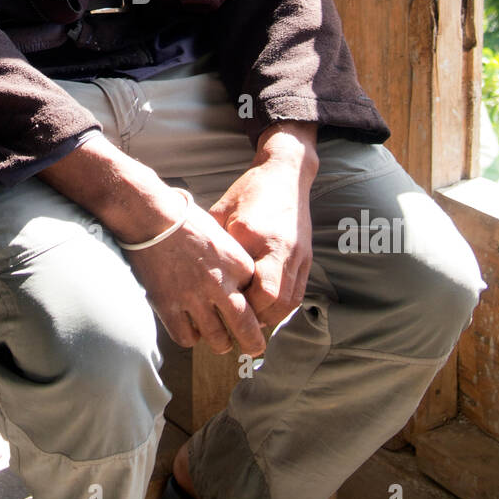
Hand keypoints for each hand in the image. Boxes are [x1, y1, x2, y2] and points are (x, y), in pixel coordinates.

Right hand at [126, 197, 267, 355]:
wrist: (151, 217)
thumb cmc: (185, 220)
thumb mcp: (222, 236)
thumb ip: (233, 262)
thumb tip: (238, 285)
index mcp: (237, 264)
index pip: (258, 298)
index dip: (258, 309)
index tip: (254, 313)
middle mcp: (219, 284)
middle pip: (245, 327)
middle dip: (252, 343)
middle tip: (253, 348)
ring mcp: (193, 297)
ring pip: (217, 338)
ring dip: (222, 344)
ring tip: (221, 343)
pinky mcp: (169, 305)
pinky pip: (186, 337)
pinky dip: (191, 338)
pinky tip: (191, 331)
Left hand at [210, 123, 317, 329]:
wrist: (284, 174)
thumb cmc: (248, 192)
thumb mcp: (222, 212)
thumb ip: (213, 242)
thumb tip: (192, 268)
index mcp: (252, 234)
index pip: (248, 284)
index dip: (238, 305)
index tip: (220, 310)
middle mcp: (279, 248)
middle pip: (273, 300)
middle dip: (254, 317)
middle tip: (235, 324)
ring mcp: (297, 255)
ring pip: (288, 302)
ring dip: (269, 317)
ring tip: (249, 321)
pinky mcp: (306, 257)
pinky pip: (297, 294)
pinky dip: (281, 307)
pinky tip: (265, 309)